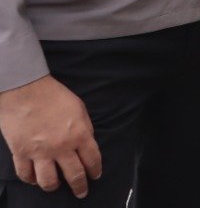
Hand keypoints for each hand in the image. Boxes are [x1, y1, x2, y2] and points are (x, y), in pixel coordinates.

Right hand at [0, 75, 101, 197]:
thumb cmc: (54, 96)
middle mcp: (61, 147)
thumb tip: (86, 142)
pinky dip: (30, 180)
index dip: (95, 170)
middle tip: (81, 192)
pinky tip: (34, 179)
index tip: (95, 175)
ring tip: (56, 186)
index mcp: (79, 134)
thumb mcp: (79, 108)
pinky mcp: (20, 154)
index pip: (92, 159)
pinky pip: (26, 175)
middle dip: (80, 187)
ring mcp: (40, 153)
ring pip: (49, 182)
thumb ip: (84, 128)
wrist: (25, 91)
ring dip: (54, 186)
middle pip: (74, 175)